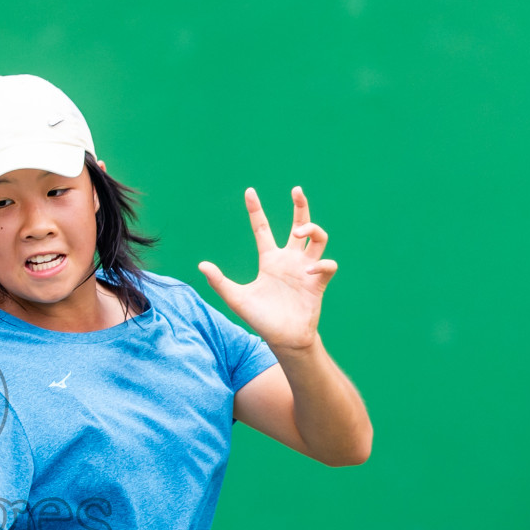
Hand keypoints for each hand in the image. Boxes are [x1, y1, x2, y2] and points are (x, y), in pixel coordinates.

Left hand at [198, 186, 338, 351]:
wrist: (283, 340)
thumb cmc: (261, 319)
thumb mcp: (237, 299)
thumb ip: (220, 282)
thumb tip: (202, 265)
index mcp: (270, 260)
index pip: (262, 228)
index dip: (256, 210)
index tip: (249, 191)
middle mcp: (289, 260)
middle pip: (299, 225)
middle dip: (300, 206)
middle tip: (296, 190)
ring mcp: (306, 270)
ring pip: (318, 238)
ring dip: (313, 229)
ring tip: (300, 232)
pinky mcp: (318, 283)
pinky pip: (327, 265)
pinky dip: (321, 264)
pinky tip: (309, 271)